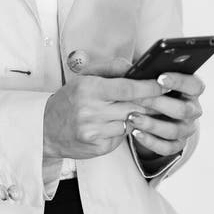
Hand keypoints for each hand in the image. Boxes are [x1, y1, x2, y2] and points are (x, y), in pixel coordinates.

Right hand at [42, 49, 171, 160]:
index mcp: (88, 89)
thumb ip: (111, 67)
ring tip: (143, 109)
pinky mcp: (99, 148)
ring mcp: (94, 132)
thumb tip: (136, 66)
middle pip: (134, 106)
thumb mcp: (84, 76)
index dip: (149, 86)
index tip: (164, 84)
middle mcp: (90, 111)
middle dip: (153, 103)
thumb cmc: (69, 99)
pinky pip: (122, 137)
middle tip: (168, 98)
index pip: (127, 87)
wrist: (45, 129)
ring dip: (141, 116)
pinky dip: (126, 129)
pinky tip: (120, 123)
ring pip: (131, 122)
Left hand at [127, 72, 204, 159]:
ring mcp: (187, 129)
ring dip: (151, 124)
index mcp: (192, 90)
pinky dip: (150, 141)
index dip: (178, 82)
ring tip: (132, 117)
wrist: (154, 110)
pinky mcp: (178, 144)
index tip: (159, 78)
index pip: (195, 85)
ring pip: (174, 130)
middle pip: (183, 110)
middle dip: (159, 104)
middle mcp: (193, 110)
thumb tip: (135, 69)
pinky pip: (167, 148)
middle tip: (139, 98)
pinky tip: (135, 132)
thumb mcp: (153, 76)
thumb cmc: (153, 87)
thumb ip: (149, 70)